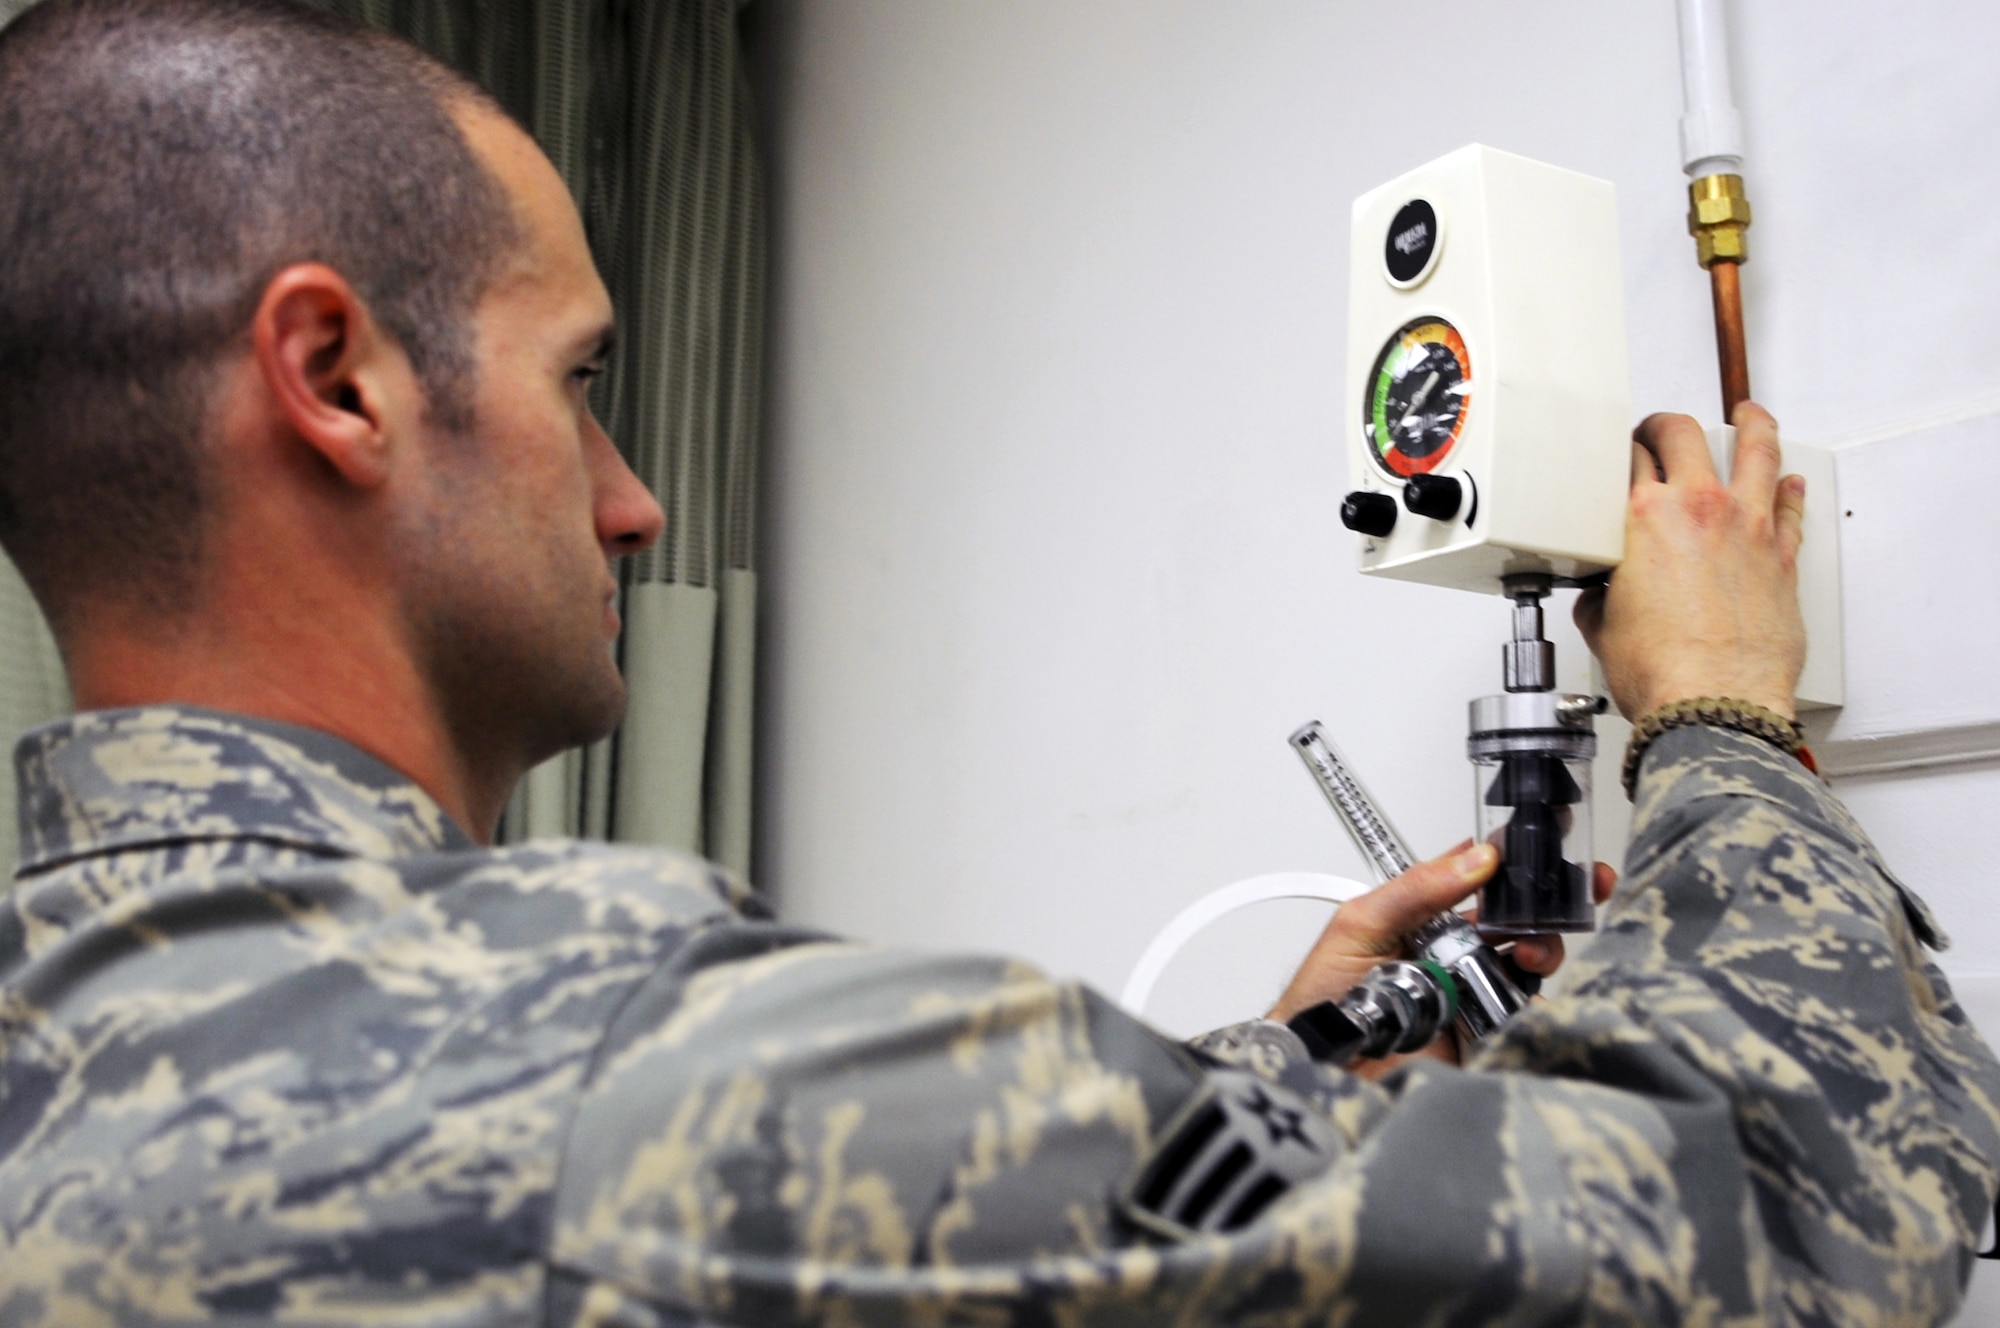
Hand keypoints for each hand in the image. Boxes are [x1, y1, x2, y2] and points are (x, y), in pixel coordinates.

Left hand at [1268, 842, 1615, 1074]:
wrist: (1321, 1066)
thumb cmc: (1324, 997)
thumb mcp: (1361, 925)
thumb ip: (1414, 890)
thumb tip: (1473, 858)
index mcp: (1427, 920)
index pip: (1480, 883)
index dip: (1515, 868)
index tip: (1542, 854)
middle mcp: (1454, 954)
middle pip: (1518, 923)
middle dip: (1544, 912)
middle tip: (1556, 906)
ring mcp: (1471, 994)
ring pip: (1528, 966)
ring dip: (1541, 952)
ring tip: (1530, 956)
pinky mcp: (1483, 1036)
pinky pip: (1522, 1017)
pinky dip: (1532, 1005)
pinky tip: (1522, 996)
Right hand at [1574, 402, 1806, 721]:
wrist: (1713, 704)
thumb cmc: (1661, 671)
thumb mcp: (1603, 626)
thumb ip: (1602, 594)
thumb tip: (1605, 595)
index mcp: (1644, 517)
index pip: (1629, 459)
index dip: (1621, 453)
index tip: (1622, 458)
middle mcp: (1699, 509)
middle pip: (1684, 435)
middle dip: (1667, 426)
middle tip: (1662, 432)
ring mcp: (1747, 527)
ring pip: (1757, 450)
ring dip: (1751, 425)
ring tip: (1749, 416)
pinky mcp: (1783, 556)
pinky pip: (1790, 507)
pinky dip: (1788, 489)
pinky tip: (1787, 482)